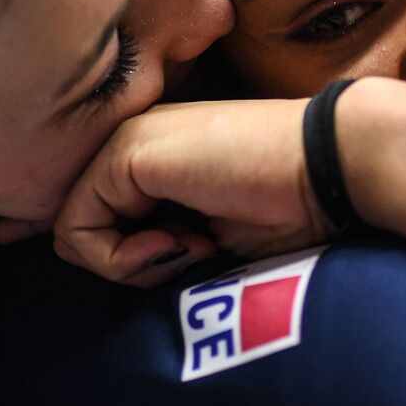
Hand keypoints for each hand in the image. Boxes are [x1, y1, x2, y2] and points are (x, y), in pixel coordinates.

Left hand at [52, 98, 338, 286]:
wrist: (330, 166)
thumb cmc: (291, 206)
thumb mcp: (211, 234)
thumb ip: (161, 239)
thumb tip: (115, 263)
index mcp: (157, 154)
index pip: (94, 211)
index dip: (105, 248)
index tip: (150, 250)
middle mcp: (135, 141)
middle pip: (82, 225)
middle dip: (128, 263)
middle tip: (197, 252)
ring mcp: (127, 142)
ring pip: (75, 232)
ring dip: (131, 264)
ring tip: (195, 246)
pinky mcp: (125, 154)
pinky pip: (79, 230)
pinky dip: (122, 259)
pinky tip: (182, 243)